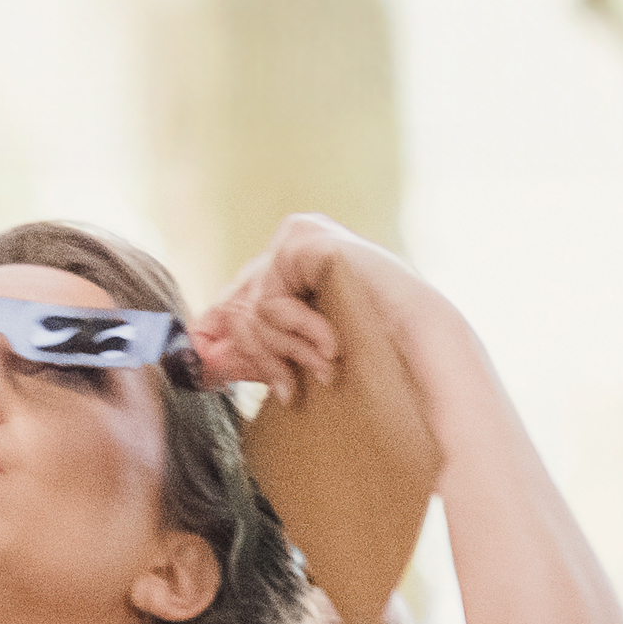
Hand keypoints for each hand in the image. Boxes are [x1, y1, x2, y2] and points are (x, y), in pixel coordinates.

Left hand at [182, 215, 437, 407]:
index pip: (241, 296)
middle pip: (240, 306)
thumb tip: (197, 361)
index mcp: (302, 263)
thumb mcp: (304, 357)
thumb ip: (256, 352)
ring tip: (328, 365)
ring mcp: (300, 237)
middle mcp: (297, 241)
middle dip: (262, 355)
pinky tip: (332, 343)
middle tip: (289, 386)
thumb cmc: (381, 365)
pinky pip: (269, 301)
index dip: (221, 334)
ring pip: (252, 309)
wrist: (425, 357)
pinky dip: (298, 332)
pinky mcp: (302, 241)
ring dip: (289, 350)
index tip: (207, 370)